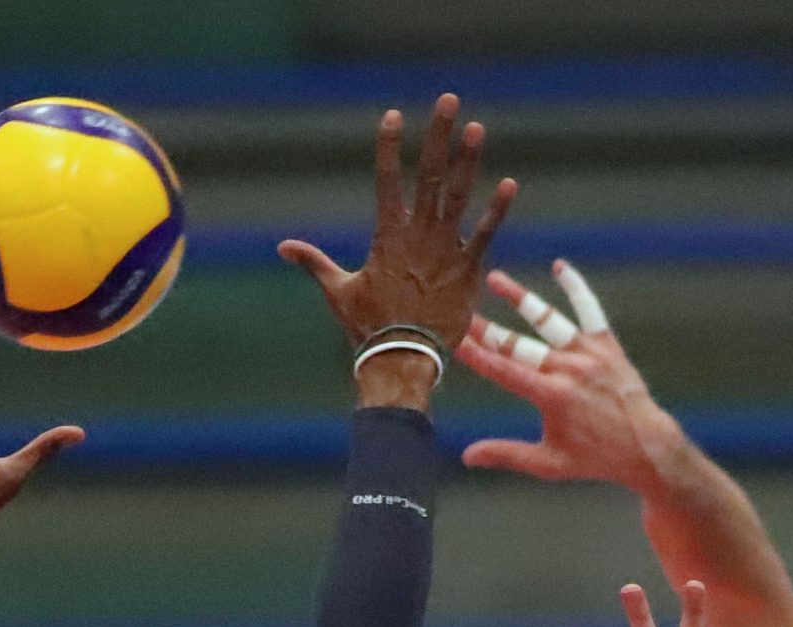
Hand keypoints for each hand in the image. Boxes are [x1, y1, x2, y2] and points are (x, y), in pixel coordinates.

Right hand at [279, 94, 517, 394]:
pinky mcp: (468, 270)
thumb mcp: (338, 291)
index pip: (387, 180)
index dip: (390, 146)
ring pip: (459, 195)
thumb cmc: (368, 328)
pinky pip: (485, 234)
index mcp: (387, 235)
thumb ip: (314, 262)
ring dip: (468, 160)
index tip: (394, 116)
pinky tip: (509, 183)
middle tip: (449, 100)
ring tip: (477, 128)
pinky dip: (497, 210)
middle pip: (430, 174)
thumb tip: (283, 247)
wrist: (402, 360)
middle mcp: (418, 234)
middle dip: (439, 135)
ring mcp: (445, 250)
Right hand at [453, 263, 687, 491]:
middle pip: (518, 344)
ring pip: (548, 320)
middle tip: (463, 316)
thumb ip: (507, 455)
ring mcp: (589, 354)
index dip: (478, 355)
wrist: (646, 445)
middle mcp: (569, 369)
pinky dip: (575, 287)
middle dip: (487, 330)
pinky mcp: (606, 345)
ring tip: (495, 279)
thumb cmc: (596, 457)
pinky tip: (559, 267)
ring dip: (520, 298)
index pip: (505, 371)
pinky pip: (589, 310)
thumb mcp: (549, 464)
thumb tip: (468, 456)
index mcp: (552, 396)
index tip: (456, 340)